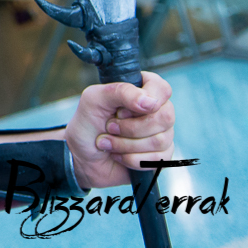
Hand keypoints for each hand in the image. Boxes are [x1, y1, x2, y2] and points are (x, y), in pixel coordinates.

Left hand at [65, 71, 173, 188]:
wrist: (82, 156)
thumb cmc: (87, 123)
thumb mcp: (94, 99)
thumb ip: (121, 92)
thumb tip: (151, 102)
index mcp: (140, 89)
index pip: (161, 88)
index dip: (145, 101)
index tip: (121, 111)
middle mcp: (155, 110)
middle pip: (165, 117)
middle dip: (131, 127)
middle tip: (109, 127)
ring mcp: (161, 133)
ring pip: (160, 140)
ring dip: (126, 144)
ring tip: (107, 142)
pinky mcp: (160, 155)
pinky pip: (157, 159)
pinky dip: (131, 158)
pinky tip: (117, 155)